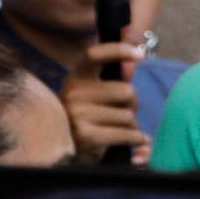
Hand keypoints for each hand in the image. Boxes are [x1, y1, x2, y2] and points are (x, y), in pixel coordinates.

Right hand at [61, 42, 150, 164]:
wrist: (60, 148)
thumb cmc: (84, 116)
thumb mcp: (92, 93)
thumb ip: (112, 78)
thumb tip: (134, 63)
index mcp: (76, 77)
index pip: (94, 55)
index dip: (118, 50)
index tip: (139, 55)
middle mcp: (73, 93)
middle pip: (126, 91)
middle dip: (133, 104)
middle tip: (125, 111)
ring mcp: (78, 114)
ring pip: (128, 115)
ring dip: (132, 125)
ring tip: (121, 128)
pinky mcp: (86, 136)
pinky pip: (126, 133)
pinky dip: (137, 138)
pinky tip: (137, 140)